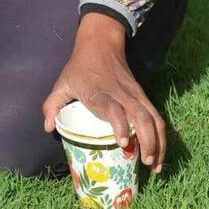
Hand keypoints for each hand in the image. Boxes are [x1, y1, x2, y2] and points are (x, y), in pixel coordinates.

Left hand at [42, 13, 165, 172]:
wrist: (100, 43)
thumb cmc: (79, 67)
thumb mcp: (62, 83)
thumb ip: (52, 105)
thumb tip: (48, 128)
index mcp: (99, 92)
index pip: (113, 109)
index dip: (119, 125)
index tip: (122, 143)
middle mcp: (121, 94)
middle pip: (140, 117)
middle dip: (147, 141)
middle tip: (145, 163)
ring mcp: (135, 94)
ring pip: (153, 118)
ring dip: (158, 142)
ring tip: (154, 165)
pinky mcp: (142, 94)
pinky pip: (156, 115)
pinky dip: (161, 135)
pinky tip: (159, 151)